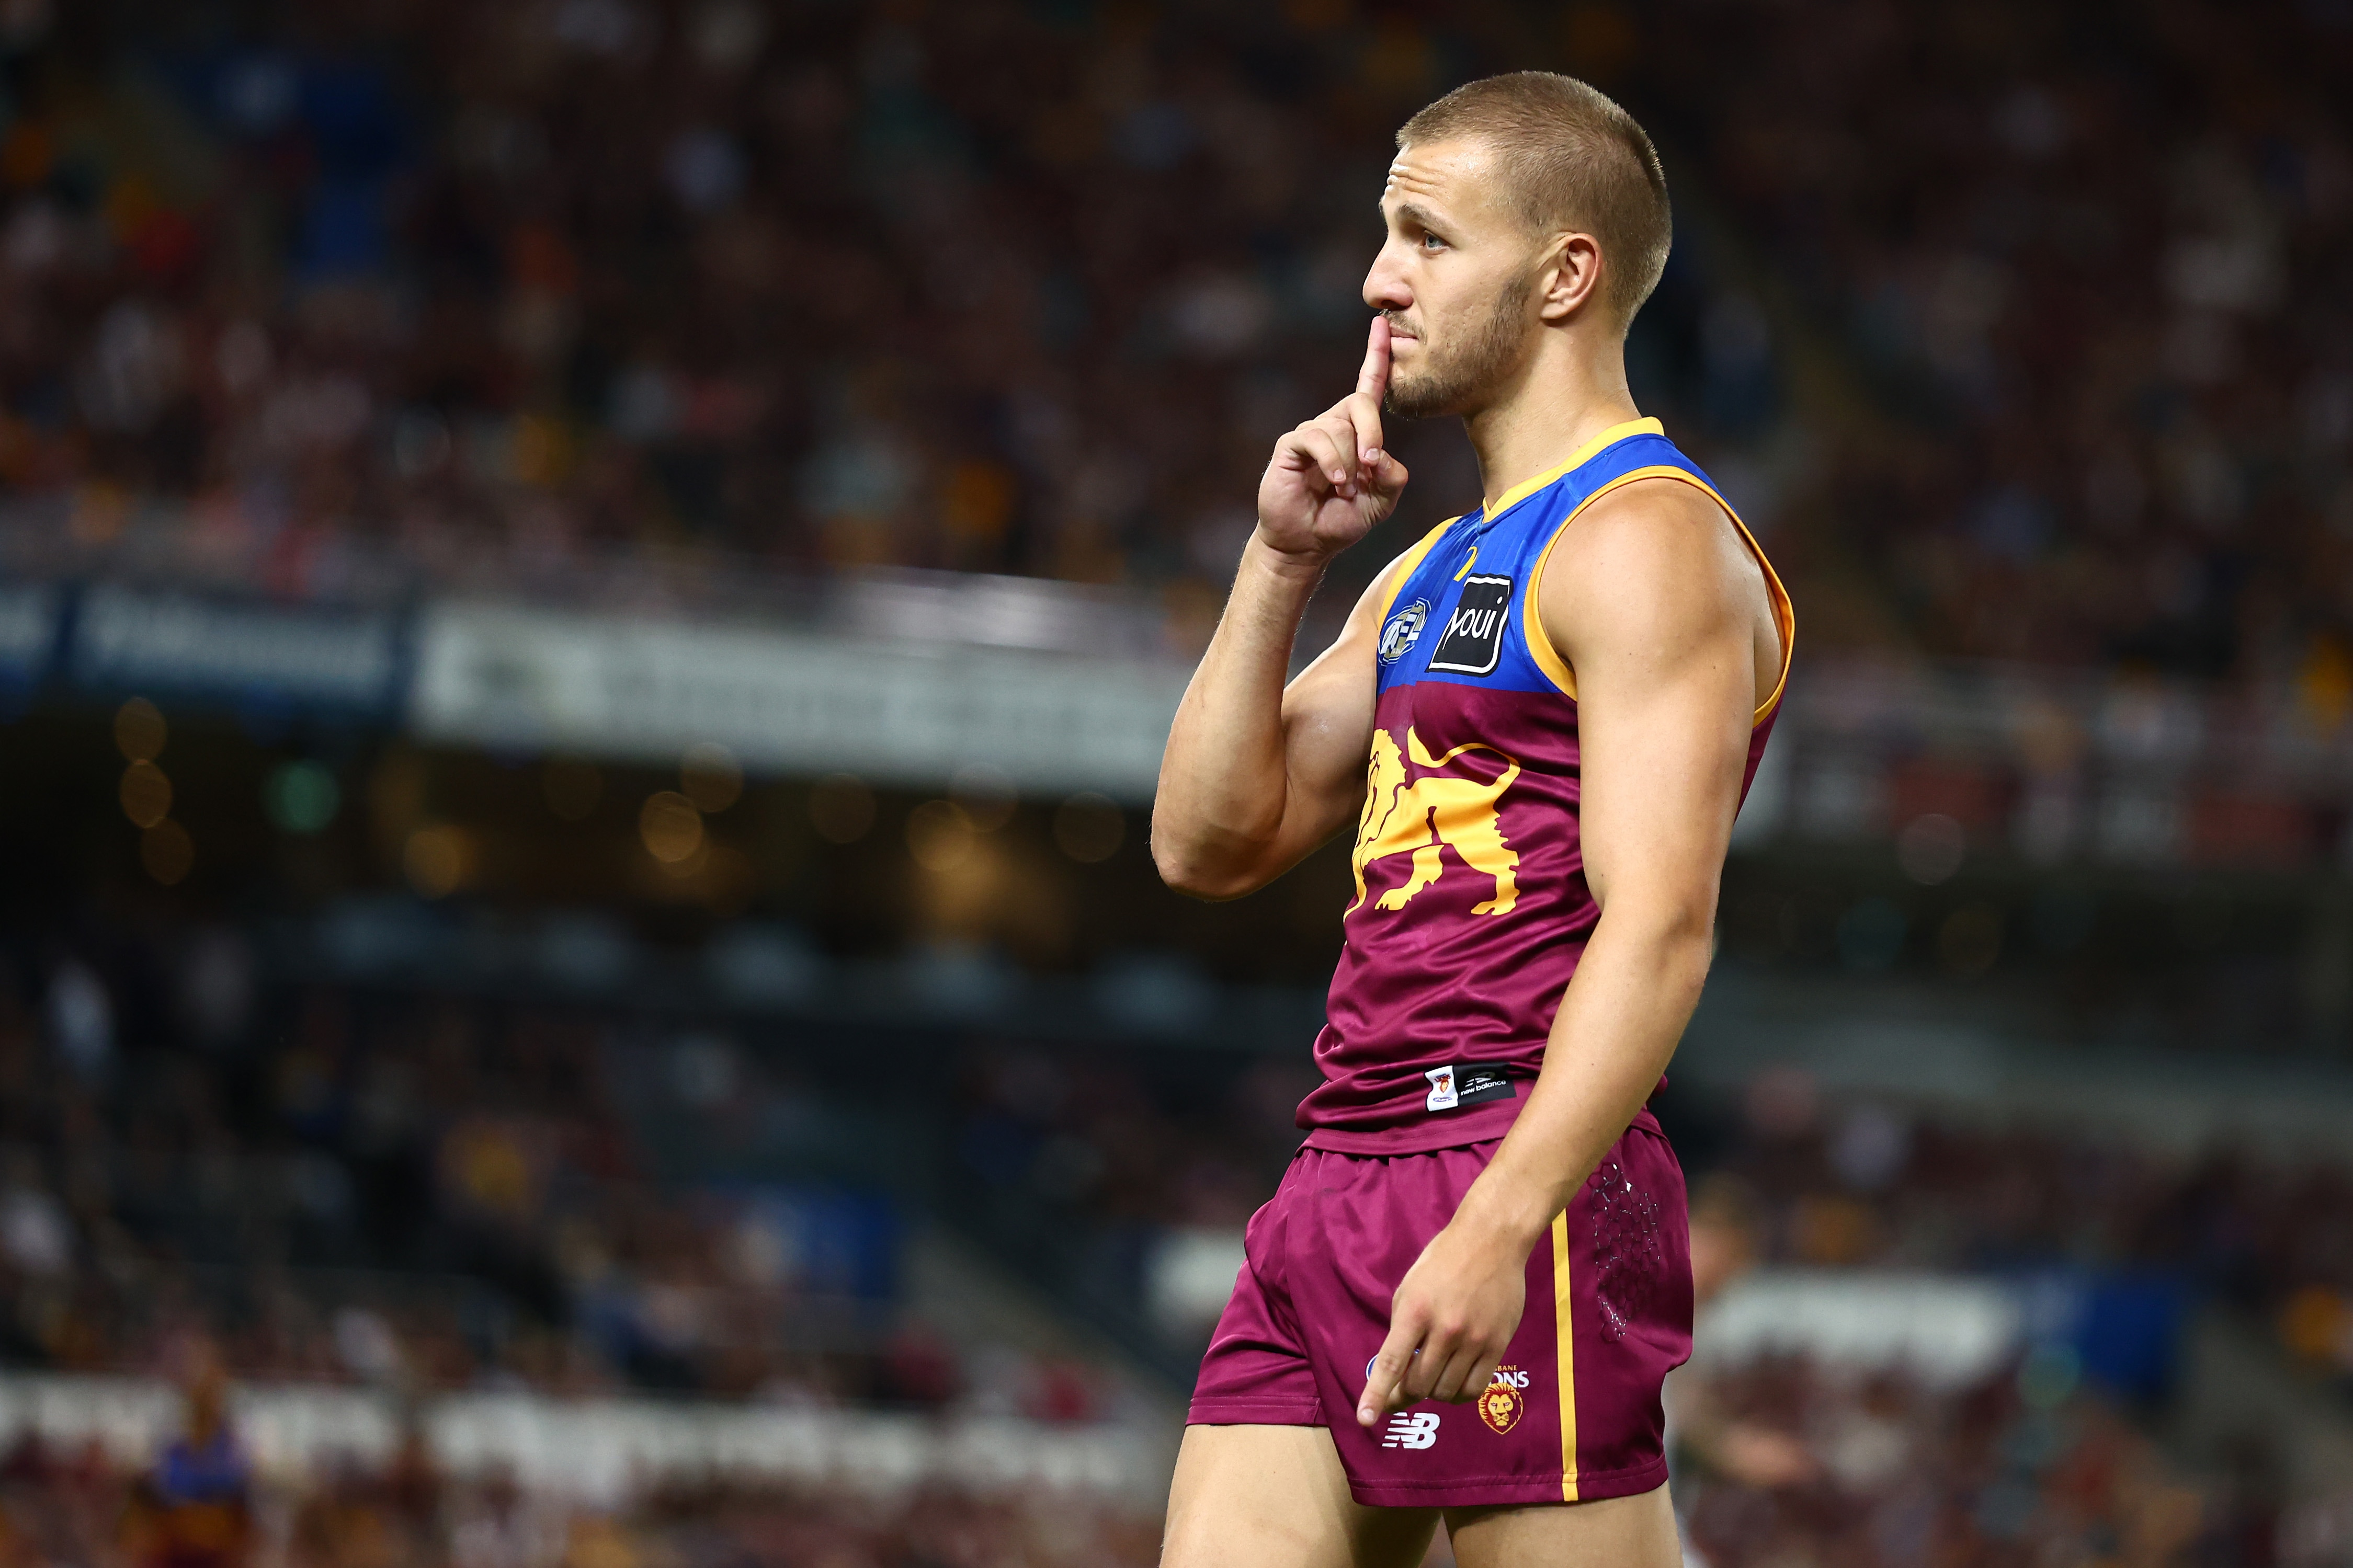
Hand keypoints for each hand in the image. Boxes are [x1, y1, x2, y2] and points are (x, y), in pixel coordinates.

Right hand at [1255, 317, 1410, 567]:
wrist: (1306, 543)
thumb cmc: (1342, 520)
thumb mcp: (1382, 502)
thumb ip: (1393, 477)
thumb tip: (1379, 455)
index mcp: (1357, 431)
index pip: (1370, 386)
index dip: (1377, 356)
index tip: (1383, 325)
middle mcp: (1334, 425)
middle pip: (1361, 403)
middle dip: (1372, 432)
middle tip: (1371, 465)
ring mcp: (1310, 433)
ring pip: (1340, 428)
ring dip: (1349, 463)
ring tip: (1344, 490)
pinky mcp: (1290, 445)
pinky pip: (1316, 440)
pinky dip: (1331, 462)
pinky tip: (1334, 483)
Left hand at [1357, 1215, 1529, 1425]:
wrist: (1491, 1242)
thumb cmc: (1443, 1262)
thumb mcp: (1409, 1288)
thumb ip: (1402, 1328)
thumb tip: (1398, 1369)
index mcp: (1415, 1311)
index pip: (1391, 1363)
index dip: (1377, 1395)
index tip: (1366, 1419)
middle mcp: (1444, 1329)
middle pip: (1419, 1385)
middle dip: (1405, 1394)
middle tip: (1402, 1391)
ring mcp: (1473, 1340)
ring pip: (1446, 1391)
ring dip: (1433, 1393)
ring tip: (1431, 1378)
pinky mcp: (1497, 1345)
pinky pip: (1475, 1388)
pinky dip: (1459, 1395)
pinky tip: (1453, 1386)